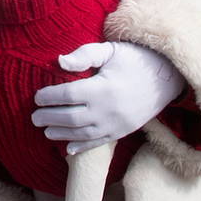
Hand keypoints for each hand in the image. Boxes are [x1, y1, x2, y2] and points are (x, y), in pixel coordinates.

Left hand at [31, 41, 184, 152]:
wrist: (167, 77)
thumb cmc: (135, 59)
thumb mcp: (110, 51)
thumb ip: (85, 55)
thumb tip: (60, 61)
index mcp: (103, 88)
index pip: (68, 96)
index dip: (49, 97)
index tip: (37, 97)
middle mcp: (108, 110)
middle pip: (71, 118)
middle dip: (50, 118)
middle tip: (34, 117)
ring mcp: (116, 124)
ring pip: (83, 134)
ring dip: (62, 134)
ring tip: (46, 131)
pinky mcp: (123, 131)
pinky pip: (100, 143)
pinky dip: (82, 147)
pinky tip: (69, 149)